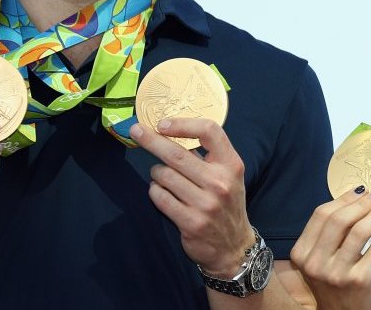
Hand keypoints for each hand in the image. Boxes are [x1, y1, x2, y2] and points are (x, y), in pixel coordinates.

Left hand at [129, 118, 253, 275]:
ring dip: (157, 173)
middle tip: (136, 131)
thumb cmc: (226, 203)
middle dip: (152, 140)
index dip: (184, 124)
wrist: (233, 246)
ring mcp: (206, 204)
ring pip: (164, 175)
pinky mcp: (190, 222)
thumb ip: (207, 156)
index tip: (163, 124)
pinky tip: (161, 192)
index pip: (210, 131)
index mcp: (231, 165)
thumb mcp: (228, 176)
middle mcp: (220, 182)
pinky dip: (155, 191)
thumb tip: (169, 133)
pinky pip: (160, 197)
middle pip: (178, 153)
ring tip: (163, 177)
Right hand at [289, 186, 370, 309]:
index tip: (361, 190)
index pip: (321, 215)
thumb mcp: (322, 258)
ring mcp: (337, 273)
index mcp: (301, 253)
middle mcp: (315, 263)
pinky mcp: (361, 279)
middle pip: (338, 220)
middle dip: (362, 202)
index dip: (343, 199)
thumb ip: (332, 232)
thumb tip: (358, 197)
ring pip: (359, 231)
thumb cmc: (335, 282)